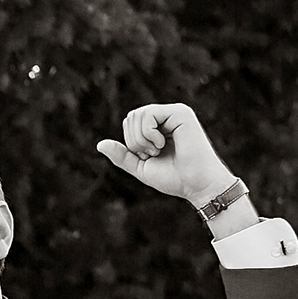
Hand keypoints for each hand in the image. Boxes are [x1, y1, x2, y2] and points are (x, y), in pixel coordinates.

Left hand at [94, 103, 234, 204]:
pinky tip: (161, 144)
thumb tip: (100, 144)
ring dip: (140, 138)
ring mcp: (175, 113)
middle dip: (133, 140)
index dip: (130, 142)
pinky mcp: (181, 113)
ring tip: (157, 150)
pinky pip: (148, 114)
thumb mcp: (140, 167)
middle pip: (131, 117)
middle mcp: (167, 117)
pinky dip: (148, 133)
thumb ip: (122, 155)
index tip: (147, 156)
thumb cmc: (174, 178)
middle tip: (151, 153)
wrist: (197, 185)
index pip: (130, 123)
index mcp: (159, 127)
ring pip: (137, 114)